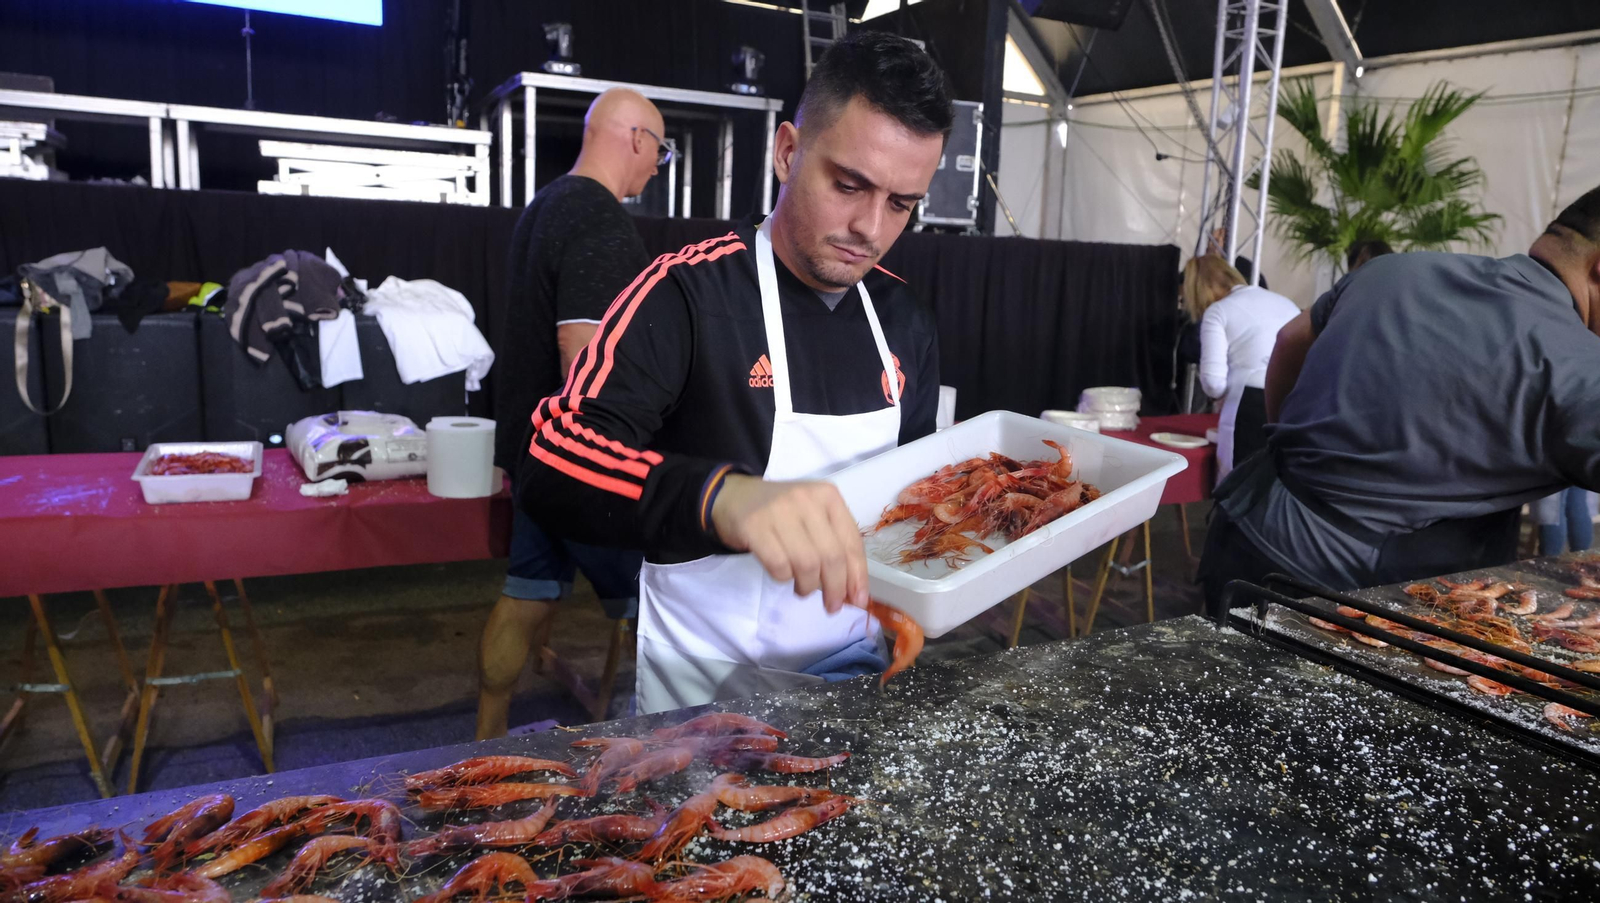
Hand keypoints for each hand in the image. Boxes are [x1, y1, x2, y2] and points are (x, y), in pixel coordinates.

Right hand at [711, 475, 868, 613]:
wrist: (733, 497)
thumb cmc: (780, 513)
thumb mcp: (813, 518)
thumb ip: (835, 546)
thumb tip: (854, 592)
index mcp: (828, 496)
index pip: (851, 542)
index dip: (857, 575)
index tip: (858, 600)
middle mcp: (806, 500)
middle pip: (831, 556)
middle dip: (835, 588)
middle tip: (832, 606)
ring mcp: (779, 511)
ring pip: (807, 564)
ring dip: (808, 586)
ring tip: (803, 589)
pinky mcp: (754, 526)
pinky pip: (779, 565)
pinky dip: (784, 578)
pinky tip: (782, 575)